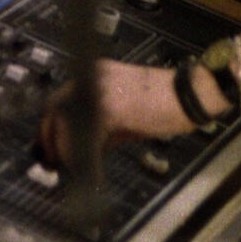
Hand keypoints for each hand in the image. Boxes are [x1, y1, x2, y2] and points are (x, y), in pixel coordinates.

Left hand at [38, 58, 188, 165]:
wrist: (190, 95)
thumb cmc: (166, 103)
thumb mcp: (126, 113)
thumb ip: (103, 125)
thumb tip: (81, 146)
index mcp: (98, 74)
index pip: (62, 99)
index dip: (52, 125)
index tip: (52, 145)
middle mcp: (94, 78)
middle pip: (56, 107)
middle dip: (50, 136)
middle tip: (53, 160)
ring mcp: (99, 91)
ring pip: (65, 122)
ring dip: (62, 147)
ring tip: (66, 165)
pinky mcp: (109, 108)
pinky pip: (84, 135)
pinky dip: (79, 153)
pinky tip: (84, 167)